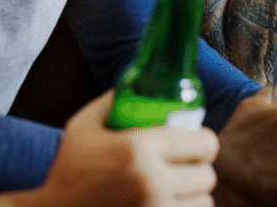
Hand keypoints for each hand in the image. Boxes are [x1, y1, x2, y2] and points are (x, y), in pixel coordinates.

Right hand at [38, 91, 218, 206]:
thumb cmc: (69, 169)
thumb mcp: (83, 126)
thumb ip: (113, 101)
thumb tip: (138, 81)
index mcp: (139, 149)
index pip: (204, 143)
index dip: (203, 142)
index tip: (195, 143)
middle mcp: (153, 182)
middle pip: (207, 175)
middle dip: (197, 169)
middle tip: (183, 167)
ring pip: (204, 202)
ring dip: (193, 195)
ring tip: (176, 188)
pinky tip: (168, 203)